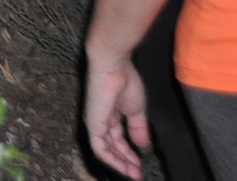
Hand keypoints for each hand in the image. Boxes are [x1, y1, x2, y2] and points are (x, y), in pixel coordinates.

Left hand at [82, 50, 150, 178]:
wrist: (114, 66)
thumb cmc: (125, 82)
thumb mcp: (136, 110)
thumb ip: (138, 128)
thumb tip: (142, 145)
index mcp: (110, 115)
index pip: (118, 140)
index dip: (129, 154)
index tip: (141, 165)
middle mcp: (100, 121)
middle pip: (112, 147)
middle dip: (125, 162)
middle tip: (138, 174)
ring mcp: (95, 123)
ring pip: (105, 151)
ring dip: (120, 164)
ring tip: (134, 174)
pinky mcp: (93, 124)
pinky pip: (99, 147)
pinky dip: (111, 159)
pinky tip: (123, 166)